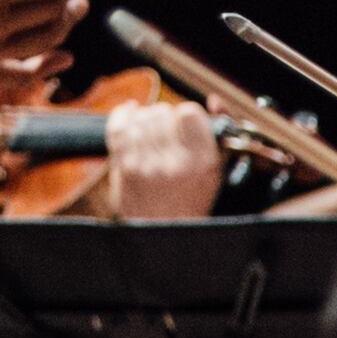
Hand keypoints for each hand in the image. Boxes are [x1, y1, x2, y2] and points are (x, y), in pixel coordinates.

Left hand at [97, 96, 224, 223]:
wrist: (164, 237)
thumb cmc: (193, 204)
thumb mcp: (217, 173)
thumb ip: (218, 135)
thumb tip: (214, 100)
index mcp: (201, 163)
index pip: (189, 113)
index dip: (188, 115)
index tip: (187, 125)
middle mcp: (172, 163)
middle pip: (162, 113)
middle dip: (166, 118)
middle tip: (169, 132)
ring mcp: (144, 166)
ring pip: (140, 119)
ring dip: (146, 119)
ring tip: (153, 130)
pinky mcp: (123, 170)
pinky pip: (118, 128)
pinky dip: (123, 116)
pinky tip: (131, 113)